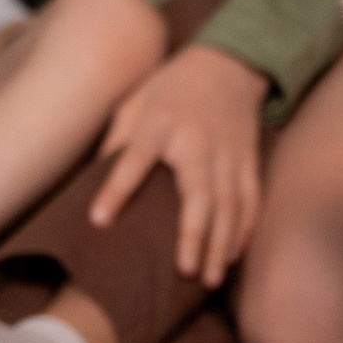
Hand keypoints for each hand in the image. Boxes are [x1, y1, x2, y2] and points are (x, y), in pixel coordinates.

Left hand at [89, 43, 269, 287]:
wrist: (229, 62)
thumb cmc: (171, 87)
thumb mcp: (136, 101)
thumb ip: (117, 138)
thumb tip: (91, 182)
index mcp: (161, 122)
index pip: (136, 157)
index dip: (116, 189)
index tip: (99, 220)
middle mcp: (198, 140)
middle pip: (199, 192)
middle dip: (194, 234)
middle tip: (185, 272)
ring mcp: (229, 153)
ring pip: (230, 204)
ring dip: (222, 243)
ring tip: (211, 279)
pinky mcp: (249, 160)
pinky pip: (251, 199)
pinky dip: (246, 228)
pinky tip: (234, 255)